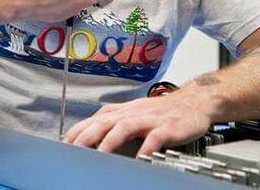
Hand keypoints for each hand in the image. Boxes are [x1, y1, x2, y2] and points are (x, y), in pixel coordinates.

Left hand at [62, 91, 212, 155]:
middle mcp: (133, 112)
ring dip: (110, 140)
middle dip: (87, 135)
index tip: (64, 144)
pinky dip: (146, 149)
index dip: (78, 131)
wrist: (195, 101)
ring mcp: (150, 119)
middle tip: (73, 150)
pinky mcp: (167, 127)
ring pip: (125, 127)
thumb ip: (114, 121)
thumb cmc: (162, 111)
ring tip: (100, 155)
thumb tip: (89, 133)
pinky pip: (155, 138)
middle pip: (104, 121)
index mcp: (123, 110)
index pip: (94, 119)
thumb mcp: (134, 112)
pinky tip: (140, 159)